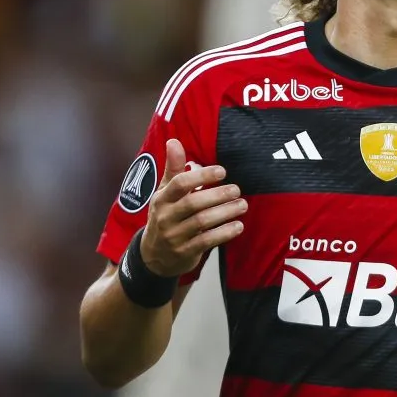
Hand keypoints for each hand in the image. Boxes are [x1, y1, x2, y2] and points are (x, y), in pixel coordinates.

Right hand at [139, 139, 246, 276]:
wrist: (154, 256)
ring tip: (242, 205)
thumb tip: (173, 140)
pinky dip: (224, 233)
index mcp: (162, 199)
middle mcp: (165, 217)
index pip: (180, 184)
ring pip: (201, 222)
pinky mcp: (184, 253)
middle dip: (218, 195)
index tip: (222, 171)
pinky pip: (206, 242)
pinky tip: (238, 226)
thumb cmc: (165, 216)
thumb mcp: (164, 192)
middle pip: (193, 203)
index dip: (202, 176)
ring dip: (225, 213)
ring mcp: (174, 237)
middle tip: (237, 189)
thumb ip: (173, 168)